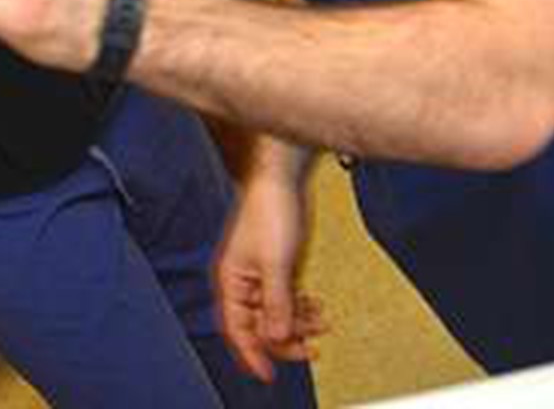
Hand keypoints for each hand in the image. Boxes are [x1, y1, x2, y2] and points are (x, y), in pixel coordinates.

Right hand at [215, 171, 325, 381]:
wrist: (283, 178)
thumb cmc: (270, 210)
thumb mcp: (276, 263)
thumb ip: (277, 302)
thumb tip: (278, 336)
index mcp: (231, 280)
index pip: (236, 329)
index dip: (251, 354)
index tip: (268, 375)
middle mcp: (242, 281)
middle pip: (259, 326)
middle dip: (284, 340)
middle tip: (310, 350)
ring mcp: (260, 273)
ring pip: (275, 313)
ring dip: (298, 323)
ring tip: (322, 323)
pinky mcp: (276, 265)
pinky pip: (286, 298)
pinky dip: (301, 308)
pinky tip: (316, 308)